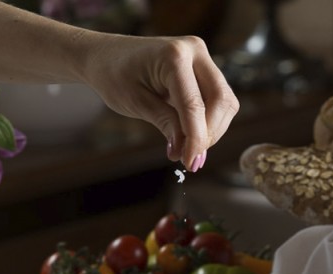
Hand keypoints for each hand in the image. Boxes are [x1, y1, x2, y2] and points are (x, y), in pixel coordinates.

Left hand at [81, 33, 239, 170]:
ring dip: (213, 130)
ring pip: (225, 103)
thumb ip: (165, 124)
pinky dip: (210, 122)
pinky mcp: (204, 69)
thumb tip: (185, 152)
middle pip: (221, 101)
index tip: (189, 163)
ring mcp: (202, 58)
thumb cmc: (115, 76)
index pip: (194, 105)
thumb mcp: (136, 103)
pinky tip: (192, 135)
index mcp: (173, 56)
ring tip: (188, 148)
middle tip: (190, 157)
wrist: (107, 56)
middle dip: (210, 134)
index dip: (196, 139)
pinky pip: (219, 100)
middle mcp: (194, 50)